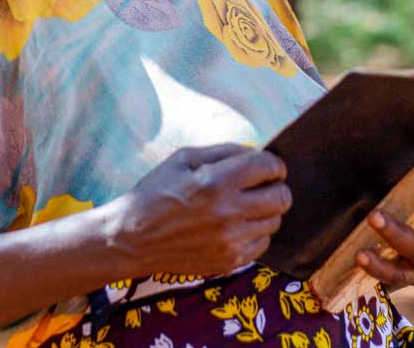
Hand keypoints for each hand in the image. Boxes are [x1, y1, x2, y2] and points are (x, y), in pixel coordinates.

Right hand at [118, 144, 291, 277]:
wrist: (131, 239)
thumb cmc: (155, 193)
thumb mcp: (183, 159)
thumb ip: (224, 152)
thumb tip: (255, 152)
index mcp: (217, 182)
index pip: (269, 167)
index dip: (273, 164)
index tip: (267, 167)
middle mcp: (229, 213)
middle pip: (281, 198)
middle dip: (276, 187)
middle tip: (262, 186)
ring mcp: (230, 241)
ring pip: (274, 222)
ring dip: (266, 211)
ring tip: (245, 207)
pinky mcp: (228, 262)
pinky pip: (262, 244)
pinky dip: (256, 233)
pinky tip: (237, 226)